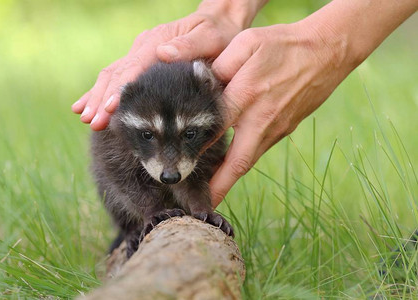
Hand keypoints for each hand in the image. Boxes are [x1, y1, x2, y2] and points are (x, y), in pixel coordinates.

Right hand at [71, 1, 249, 130]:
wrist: (218, 24)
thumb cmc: (218, 35)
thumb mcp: (210, 38)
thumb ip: (189, 46)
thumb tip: (163, 53)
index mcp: (158, 41)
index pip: (134, 67)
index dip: (120, 89)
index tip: (109, 108)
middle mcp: (145, 47)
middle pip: (117, 73)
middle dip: (102, 98)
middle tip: (92, 122)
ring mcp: (140, 54)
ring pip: (111, 76)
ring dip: (97, 97)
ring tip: (85, 118)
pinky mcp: (140, 63)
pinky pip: (117, 78)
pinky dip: (101, 92)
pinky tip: (87, 106)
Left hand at [209, 22, 356, 207]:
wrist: (327, 52)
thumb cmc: (283, 44)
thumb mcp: (247, 42)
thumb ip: (220, 62)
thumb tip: (196, 76)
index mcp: (248, 95)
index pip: (215, 129)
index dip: (196, 149)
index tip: (182, 167)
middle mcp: (262, 118)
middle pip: (238, 161)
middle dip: (220, 186)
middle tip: (204, 206)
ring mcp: (277, 127)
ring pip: (250, 159)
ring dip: (231, 178)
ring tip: (213, 190)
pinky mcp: (285, 129)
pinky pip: (260, 149)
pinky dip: (243, 161)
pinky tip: (231, 163)